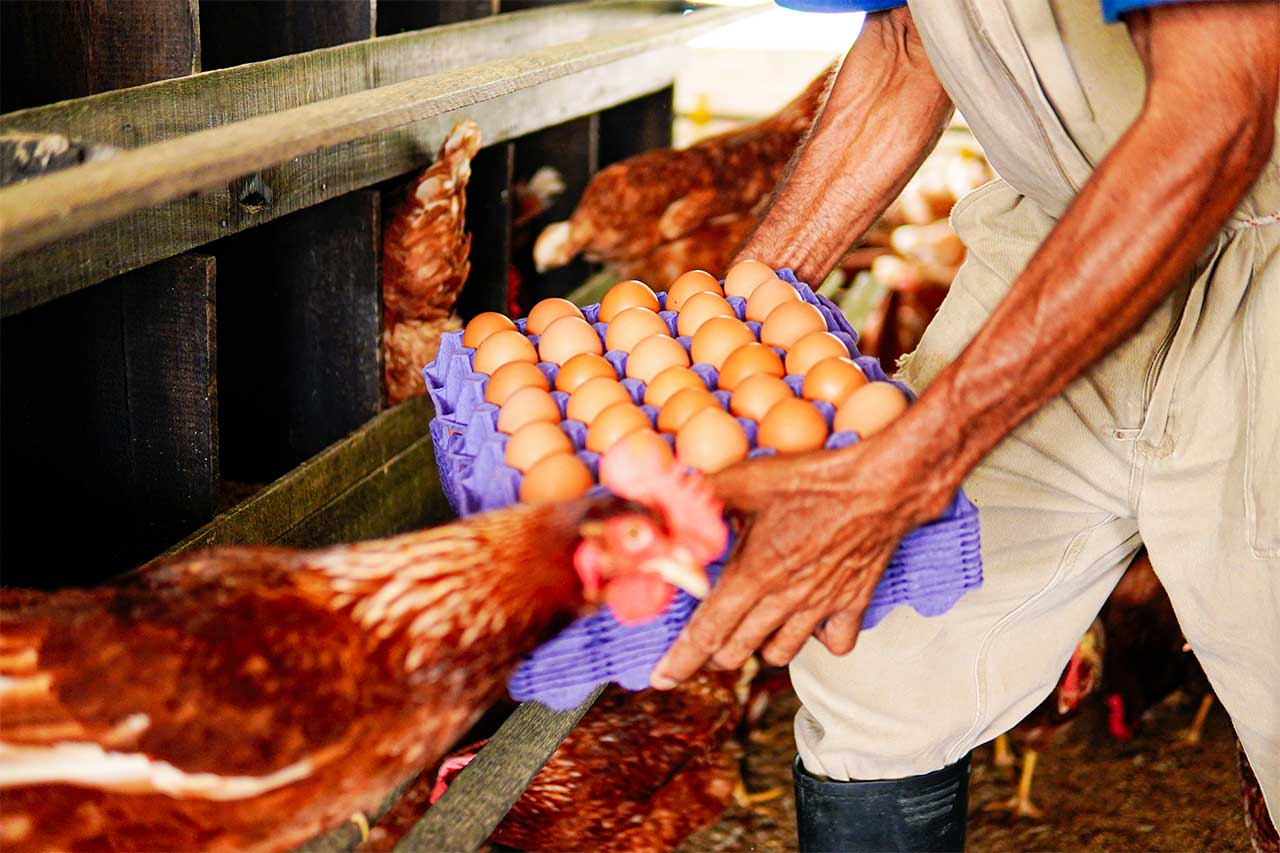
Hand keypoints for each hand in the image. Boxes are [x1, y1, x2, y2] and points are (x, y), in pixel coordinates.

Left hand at [649, 437, 946, 687]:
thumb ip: (702, 496)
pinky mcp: (853, 606)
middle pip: (736, 652)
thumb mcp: (747, 479)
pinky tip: (808, 622)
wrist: (880, 486)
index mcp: (752, 575)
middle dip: (712, 654)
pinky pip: (833, 646)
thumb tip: (660, 500)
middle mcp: (783, 601)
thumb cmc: (811, 480)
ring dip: (759, 648)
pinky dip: (818, 642)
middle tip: (703, 644)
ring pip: (780, 654)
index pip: (706, 632)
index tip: (659, 680)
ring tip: (751, 628)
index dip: (680, 660)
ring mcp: (820, 608)